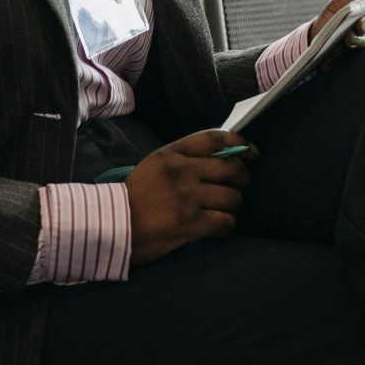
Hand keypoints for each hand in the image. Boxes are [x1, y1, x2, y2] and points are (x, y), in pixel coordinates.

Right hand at [127, 130, 251, 265]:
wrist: (114, 226)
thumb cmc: (134, 198)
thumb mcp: (153, 166)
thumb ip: (183, 159)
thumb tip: (222, 159)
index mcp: (171, 154)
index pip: (214, 138)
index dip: (239, 142)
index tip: (251, 151)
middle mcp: (182, 171)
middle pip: (231, 168)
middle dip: (242, 178)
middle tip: (240, 186)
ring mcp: (188, 197)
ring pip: (232, 197)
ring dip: (233, 205)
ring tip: (225, 209)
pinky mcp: (191, 222)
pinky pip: (225, 221)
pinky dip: (226, 225)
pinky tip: (218, 226)